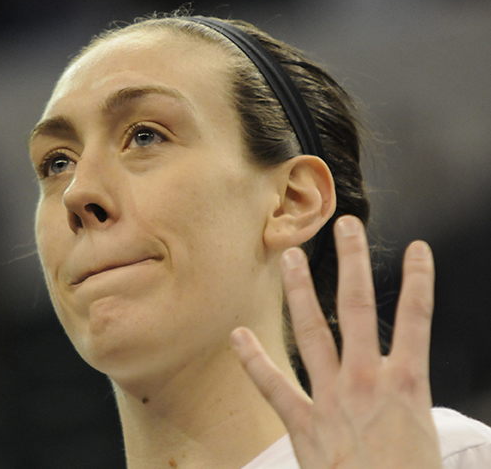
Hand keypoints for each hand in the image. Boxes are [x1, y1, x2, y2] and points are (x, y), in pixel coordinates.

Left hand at [231, 215, 441, 468]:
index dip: (419, 280)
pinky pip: (274, 386)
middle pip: (360, 308)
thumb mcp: (424, 434)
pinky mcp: (304, 423)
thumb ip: (410, 401)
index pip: (418, 318)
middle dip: (354, 263)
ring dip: (302, 290)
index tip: (418, 249)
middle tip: (347, 227)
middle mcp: (367, 380)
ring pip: (315, 331)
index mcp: (406, 383)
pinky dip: (254, 361)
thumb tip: (404, 383)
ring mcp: (332, 397)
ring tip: (290, 257)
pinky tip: (237, 336)